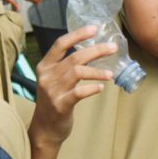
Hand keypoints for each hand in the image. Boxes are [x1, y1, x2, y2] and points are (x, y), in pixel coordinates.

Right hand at [29, 25, 116, 146]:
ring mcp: (52, 91)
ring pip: (77, 73)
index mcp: (45, 66)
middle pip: (74, 57)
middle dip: (96, 51)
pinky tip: (101, 87)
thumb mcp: (54, 81)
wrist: (45, 130)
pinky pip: (78, 93)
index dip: (77, 34)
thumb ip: (66, 67)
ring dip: (97, 71)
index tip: (94, 28)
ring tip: (111, 74)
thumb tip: (92, 52)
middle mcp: (47, 76)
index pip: (60, 44)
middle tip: (112, 48)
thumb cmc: (54, 102)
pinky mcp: (60, 105)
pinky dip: (91, 88)